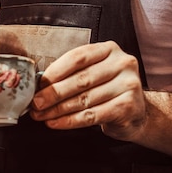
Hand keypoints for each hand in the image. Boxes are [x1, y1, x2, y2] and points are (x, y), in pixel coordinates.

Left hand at [29, 41, 147, 141]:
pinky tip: (55, 123)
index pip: (77, 57)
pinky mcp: (128, 107)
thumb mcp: (94, 73)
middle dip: (53, 93)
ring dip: (58, 109)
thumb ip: (72, 74)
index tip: (38, 84)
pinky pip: (92, 115)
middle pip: (80, 79)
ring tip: (41, 115)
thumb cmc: (108, 90)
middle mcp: (122, 64)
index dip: (55, 72)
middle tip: (35, 103)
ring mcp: (128, 85)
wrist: (136, 112)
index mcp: (109, 49)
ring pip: (84, 99)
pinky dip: (70, 121)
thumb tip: (40, 85)